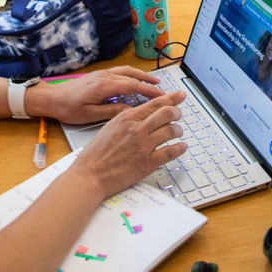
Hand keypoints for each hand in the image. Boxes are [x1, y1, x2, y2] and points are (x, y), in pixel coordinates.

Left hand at [34, 66, 164, 123]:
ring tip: (154, 82)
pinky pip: (119, 72)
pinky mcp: (97, 75)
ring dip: (141, 76)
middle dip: (149, 82)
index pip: (133, 86)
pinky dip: (131, 75)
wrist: (50, 98)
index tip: (162, 97)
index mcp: (104, 86)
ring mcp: (101, 74)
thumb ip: (111, 112)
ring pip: (127, 71)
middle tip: (163, 90)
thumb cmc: (67, 108)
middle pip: (133, 76)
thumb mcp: (90, 115)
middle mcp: (104, 76)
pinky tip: (134, 80)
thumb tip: (130, 111)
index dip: (149, 91)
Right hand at [67, 90, 187, 197]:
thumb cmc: (96, 154)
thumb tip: (143, 115)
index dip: (171, 98)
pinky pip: (170, 152)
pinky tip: (181, 147)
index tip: (180, 96)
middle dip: (177, 112)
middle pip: (167, 113)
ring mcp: (143, 146)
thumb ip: (127, 119)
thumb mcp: (109, 127)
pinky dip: (179, 148)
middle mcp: (136, 129)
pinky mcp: (147, 163)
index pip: (154, 103)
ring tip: (178, 132)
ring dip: (178, 130)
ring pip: (171, 130)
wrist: (90, 175)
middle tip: (179, 114)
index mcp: (126, 118)